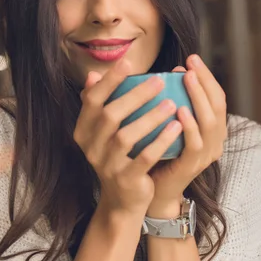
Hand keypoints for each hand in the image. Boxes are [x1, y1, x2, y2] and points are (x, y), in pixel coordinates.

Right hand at [74, 60, 183, 216]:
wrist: (122, 199)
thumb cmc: (117, 156)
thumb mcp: (104, 132)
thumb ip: (99, 105)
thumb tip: (93, 75)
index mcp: (83, 131)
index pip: (92, 100)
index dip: (109, 81)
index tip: (127, 62)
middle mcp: (90, 147)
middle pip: (109, 115)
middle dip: (135, 95)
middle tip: (159, 81)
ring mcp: (106, 165)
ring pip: (126, 136)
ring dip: (150, 117)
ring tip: (171, 103)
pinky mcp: (125, 179)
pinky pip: (144, 158)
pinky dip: (160, 141)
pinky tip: (176, 127)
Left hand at [148, 55, 226, 217]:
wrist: (150, 189)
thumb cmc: (154, 151)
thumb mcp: (162, 124)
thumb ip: (162, 104)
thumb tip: (150, 75)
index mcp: (209, 129)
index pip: (215, 97)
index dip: (206, 77)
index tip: (191, 59)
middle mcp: (213, 140)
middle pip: (217, 105)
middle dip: (205, 81)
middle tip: (191, 62)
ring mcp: (205, 154)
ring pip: (210, 122)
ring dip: (199, 97)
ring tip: (187, 77)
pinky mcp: (192, 165)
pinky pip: (195, 143)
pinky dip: (190, 125)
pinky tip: (180, 110)